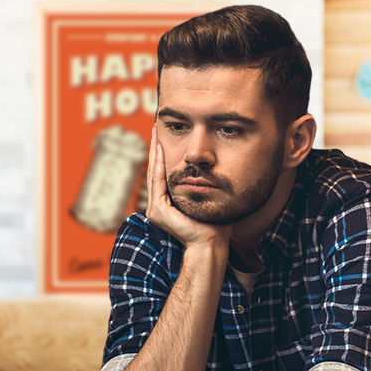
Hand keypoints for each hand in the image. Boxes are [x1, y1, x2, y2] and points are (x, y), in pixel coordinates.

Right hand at [145, 126, 230, 250]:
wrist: (212, 243)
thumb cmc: (215, 226)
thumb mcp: (208, 199)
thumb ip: (205, 186)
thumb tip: (215, 173)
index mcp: (168, 205)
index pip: (164, 175)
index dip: (164, 155)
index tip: (165, 138)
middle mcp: (159, 207)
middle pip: (157, 171)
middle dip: (156, 148)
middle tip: (156, 128)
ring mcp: (156, 209)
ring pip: (155, 173)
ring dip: (155, 151)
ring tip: (155, 132)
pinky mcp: (158, 210)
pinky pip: (158, 180)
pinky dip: (158, 163)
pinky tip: (159, 148)